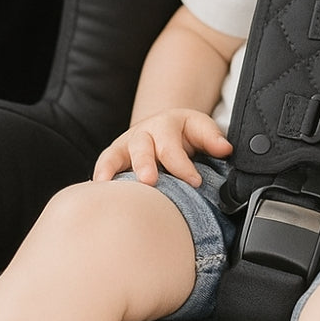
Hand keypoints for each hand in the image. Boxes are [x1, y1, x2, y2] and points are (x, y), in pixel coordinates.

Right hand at [92, 108, 232, 186]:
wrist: (162, 125)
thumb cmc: (183, 133)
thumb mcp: (200, 128)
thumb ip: (212, 138)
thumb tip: (225, 148)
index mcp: (166, 125)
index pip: (172, 146)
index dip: (183, 166)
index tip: (195, 182)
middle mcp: (142, 133)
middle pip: (141, 147)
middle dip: (144, 164)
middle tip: (149, 181)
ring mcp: (125, 146)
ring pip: (115, 156)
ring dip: (112, 171)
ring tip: (107, 187)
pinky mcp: (113, 158)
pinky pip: (102, 167)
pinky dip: (98, 179)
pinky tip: (94, 195)